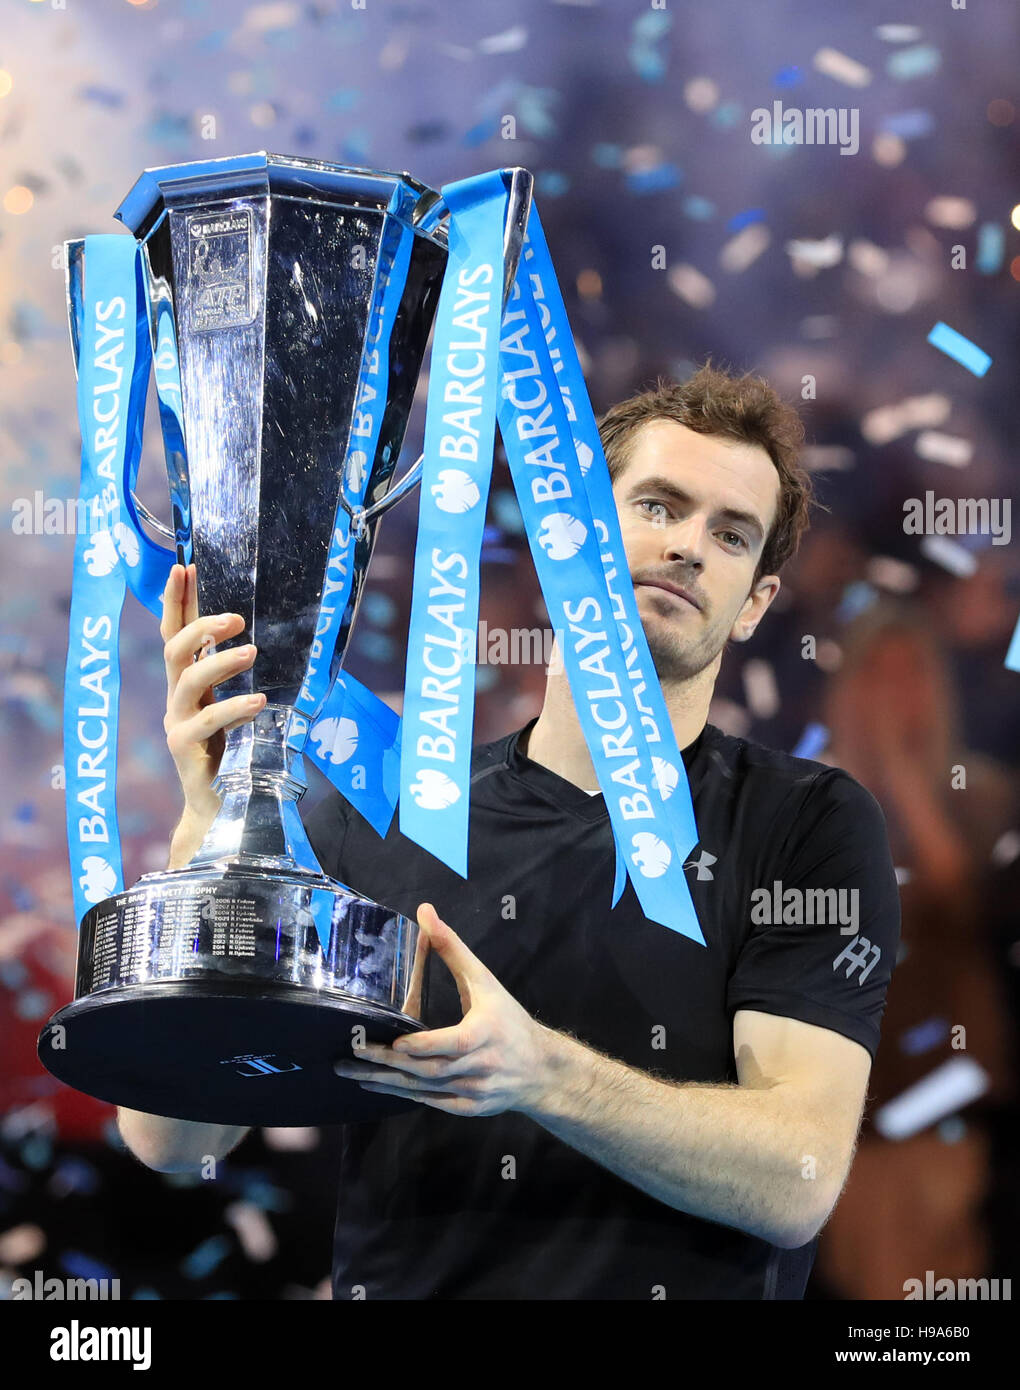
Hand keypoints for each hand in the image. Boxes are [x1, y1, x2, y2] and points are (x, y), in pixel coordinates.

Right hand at [160, 563, 264, 819]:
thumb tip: (272, 637)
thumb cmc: (236, 750)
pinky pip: (204, 721)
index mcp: (189, 682)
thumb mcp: (241, 706)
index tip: (186, 566)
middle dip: (199, 625)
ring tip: (252, 651)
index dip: (178, 600)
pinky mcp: (184, 748)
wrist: (221, 806)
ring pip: (187, 680)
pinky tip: (257, 701)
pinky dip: (232, 707)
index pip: (176, 632)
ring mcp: (178, 722)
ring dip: (219, 661)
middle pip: (174, 649)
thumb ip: (245, 680)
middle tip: (236, 617)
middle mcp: (178, 697)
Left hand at [333, 903, 551, 1115]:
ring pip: (425, 1090)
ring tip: (352, 1073)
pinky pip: (433, 1102)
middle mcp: (480, 1066)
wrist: (542, 1069)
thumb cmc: (509, 1020)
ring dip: (387, 1083)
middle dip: (390, 1064)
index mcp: (484, 1034)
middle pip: (430, 1069)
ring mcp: (474, 1091)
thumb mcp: (485, 981)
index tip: (396, 1043)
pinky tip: (378, 1086)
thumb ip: (452, 948)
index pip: (452, 1043)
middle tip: (354, 1056)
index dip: (424, 1045)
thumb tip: (426, 912)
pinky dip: (405, 1095)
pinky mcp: (469, 1107)